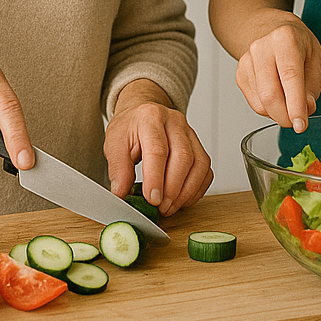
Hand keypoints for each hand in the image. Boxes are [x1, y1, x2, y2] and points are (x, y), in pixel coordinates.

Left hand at [104, 80, 212, 215]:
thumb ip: (118, 168)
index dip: (156, 177)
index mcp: (150, 117)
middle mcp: (174, 122)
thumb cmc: (129, 129)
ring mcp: (190, 133)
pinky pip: (206, 170)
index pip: (158, 149)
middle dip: (173, 188)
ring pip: (199, 164)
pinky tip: (182, 199)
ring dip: (186, 191)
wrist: (142, 113)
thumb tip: (122, 194)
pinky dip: (196, 189)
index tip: (152, 199)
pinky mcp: (199, 145)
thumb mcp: (114, 144)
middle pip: (183, 157)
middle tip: (160, 207)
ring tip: (169, 206)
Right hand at [235, 16, 320, 132]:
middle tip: (298, 122)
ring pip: (261, 103)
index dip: (295, 105)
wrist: (272, 29)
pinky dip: (269, 109)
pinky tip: (278, 97)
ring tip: (290, 103)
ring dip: (279, 113)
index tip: (301, 125)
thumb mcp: (316, 59)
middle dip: (285, 116)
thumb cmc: (297, 44)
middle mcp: (261, 47)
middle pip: (270, 94)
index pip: (289, 76)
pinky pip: (254, 103)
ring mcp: (247, 61)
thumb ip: (313, 86)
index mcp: (285, 39)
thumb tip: (306, 109)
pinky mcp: (240, 74)